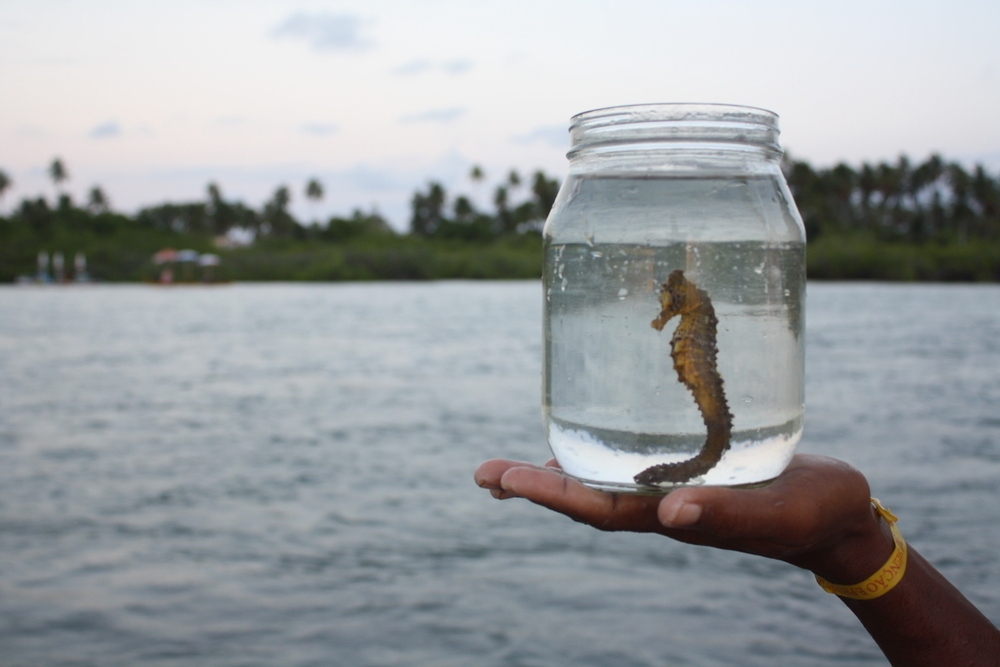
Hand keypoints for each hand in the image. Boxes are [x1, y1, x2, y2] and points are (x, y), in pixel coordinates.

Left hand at [474, 454, 891, 579]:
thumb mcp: (775, 511)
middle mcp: (662, 504)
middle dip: (533, 485)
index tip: (502, 478)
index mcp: (676, 517)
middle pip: (584, 496)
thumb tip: (669, 513)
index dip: (549, 493)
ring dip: (554, 474)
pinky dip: (595, 455)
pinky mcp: (688, 469)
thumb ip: (726, 512)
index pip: (597, 507)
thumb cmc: (811, 513)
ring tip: (510, 466)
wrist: (836, 514)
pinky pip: (628, 464)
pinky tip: (583, 442)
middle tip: (483, 473)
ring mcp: (672, 488)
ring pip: (600, 481)